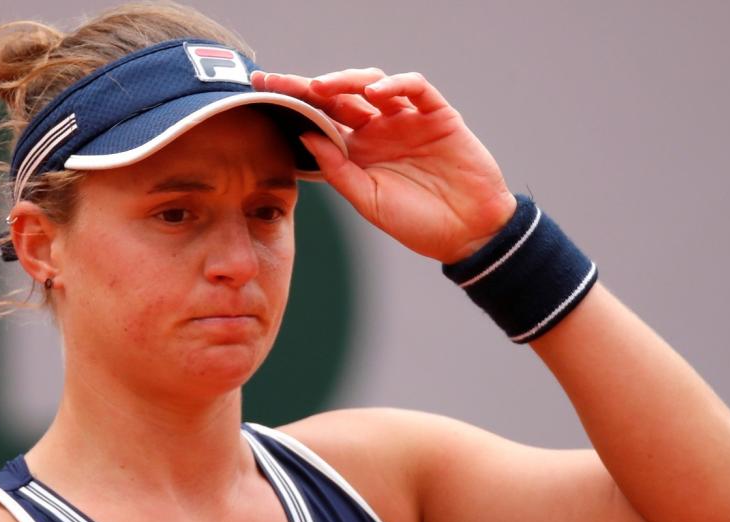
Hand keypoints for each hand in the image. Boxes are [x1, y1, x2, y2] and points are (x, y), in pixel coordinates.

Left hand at [252, 68, 515, 262]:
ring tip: (322, 85)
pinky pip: (415, 88)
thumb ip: (337, 169)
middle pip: (339, 96)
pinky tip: (377, 92)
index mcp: (359, 152)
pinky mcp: (438, 115)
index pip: (321, 119)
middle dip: (307, 86)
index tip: (261, 94)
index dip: (294, 105)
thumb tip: (304, 135)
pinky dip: (396, 84)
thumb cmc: (418, 224)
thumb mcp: (368, 201)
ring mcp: (408, 120)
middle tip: (278, 81)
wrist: (468, 234)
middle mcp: (380, 130)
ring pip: (372, 84)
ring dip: (346, 80)